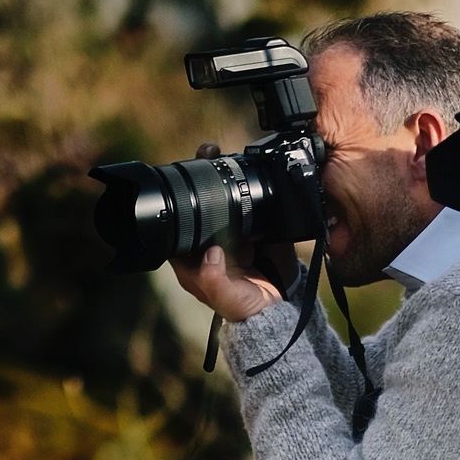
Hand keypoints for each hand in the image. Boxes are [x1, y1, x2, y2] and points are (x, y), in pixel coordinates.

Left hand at [168, 143, 297, 319]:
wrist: (284, 307)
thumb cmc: (248, 308)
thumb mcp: (229, 300)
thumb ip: (216, 282)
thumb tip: (211, 255)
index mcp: (192, 256)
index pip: (177, 222)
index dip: (176, 200)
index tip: (181, 177)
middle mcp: (207, 239)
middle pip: (198, 203)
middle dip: (198, 176)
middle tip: (204, 154)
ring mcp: (230, 230)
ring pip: (221, 197)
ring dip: (221, 174)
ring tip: (220, 152)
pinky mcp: (253, 225)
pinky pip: (248, 202)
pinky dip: (248, 186)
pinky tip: (247, 170)